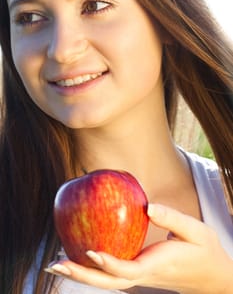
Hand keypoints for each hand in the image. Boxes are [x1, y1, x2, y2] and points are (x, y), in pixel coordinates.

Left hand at [45, 204, 232, 293]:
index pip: (129, 269)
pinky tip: (81, 256)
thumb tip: (147, 207)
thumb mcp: (196, 231)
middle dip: (82, 275)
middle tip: (55, 265)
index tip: (92, 252)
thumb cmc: (204, 251)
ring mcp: (141, 276)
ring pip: (108, 280)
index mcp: (158, 264)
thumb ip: (173, 219)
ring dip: (82, 273)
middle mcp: (145, 274)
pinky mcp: (140, 272)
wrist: (212, 276)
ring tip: (56, 263)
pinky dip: (94, 267)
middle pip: (109, 281)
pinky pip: (113, 272)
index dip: (110, 263)